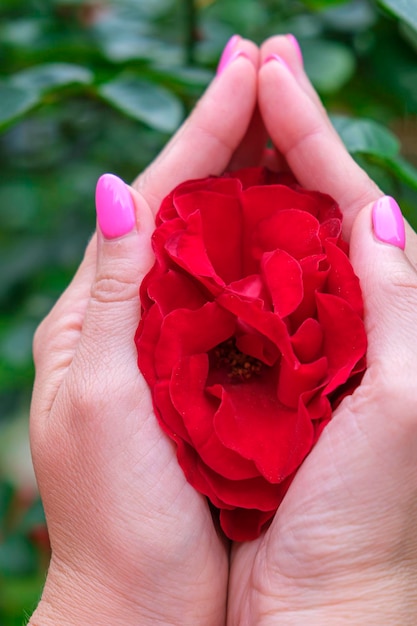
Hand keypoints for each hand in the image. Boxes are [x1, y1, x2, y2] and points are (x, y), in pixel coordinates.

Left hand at [29, 37, 259, 625]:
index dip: (204, 129)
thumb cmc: (111, 509)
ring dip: (250, 183)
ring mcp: (174, 337)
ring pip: (217, 242)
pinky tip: (291, 216)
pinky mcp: (207, 368)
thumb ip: (113, 290)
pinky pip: (237, 291)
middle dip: (230, 138)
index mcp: (99, 309)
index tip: (242, 67)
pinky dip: (263, 249)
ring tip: (283, 123)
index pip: (159, 196)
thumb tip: (120, 187)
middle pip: (188, 206)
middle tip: (267, 71)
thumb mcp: (98, 394)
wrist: (137, 596)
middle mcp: (135, 311)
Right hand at [227, 35, 416, 624]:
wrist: (320, 591)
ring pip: (274, 242)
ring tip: (224, 125)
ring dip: (249, 183)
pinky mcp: (269, 369)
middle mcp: (355, 313)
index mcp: (394, 307)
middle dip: (282, 135)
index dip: (307, 129)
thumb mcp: (406, 398)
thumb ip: (400, 299)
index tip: (269, 71)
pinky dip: (223, 253)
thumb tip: (374, 208)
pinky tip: (200, 221)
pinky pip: (244, 294)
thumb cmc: (367, 510)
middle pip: (312, 204)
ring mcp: (308, 338)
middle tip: (251, 71)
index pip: (347, 195)